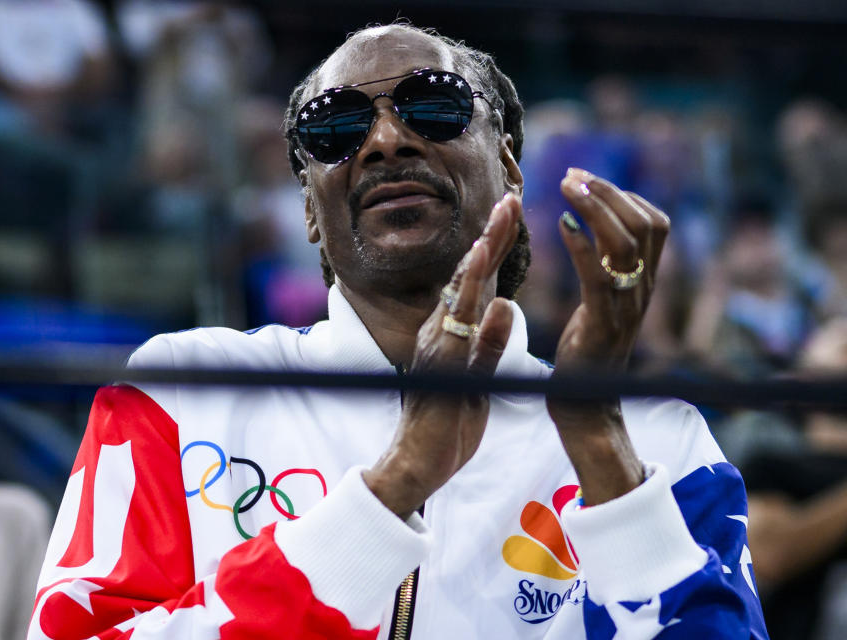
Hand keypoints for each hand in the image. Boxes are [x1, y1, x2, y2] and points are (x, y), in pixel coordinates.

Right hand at [363, 193, 521, 518]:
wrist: (418, 459)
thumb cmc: (448, 418)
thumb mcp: (474, 373)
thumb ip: (487, 340)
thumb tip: (503, 304)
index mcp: (450, 330)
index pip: (475, 279)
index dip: (494, 243)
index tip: (512, 209)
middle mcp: (441, 334)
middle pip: (467, 278)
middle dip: (490, 238)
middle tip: (510, 200)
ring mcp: (441, 355)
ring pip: (461, 304)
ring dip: (478, 267)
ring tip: (495, 234)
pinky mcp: (447, 381)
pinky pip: (466, 350)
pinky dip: (481, 325)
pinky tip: (497, 301)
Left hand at [548, 168, 669, 503]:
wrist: (583, 403)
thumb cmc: (585, 350)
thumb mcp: (602, 301)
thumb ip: (605, 267)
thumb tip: (592, 227)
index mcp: (644, 282)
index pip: (655, 223)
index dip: (626, 195)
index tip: (588, 180)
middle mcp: (642, 290)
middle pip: (644, 225)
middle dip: (609, 192)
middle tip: (573, 174)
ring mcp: (626, 307)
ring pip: (625, 244)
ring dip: (596, 208)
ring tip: (567, 186)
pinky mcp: (602, 324)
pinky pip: (597, 277)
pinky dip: (581, 246)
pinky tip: (560, 224)